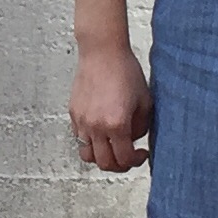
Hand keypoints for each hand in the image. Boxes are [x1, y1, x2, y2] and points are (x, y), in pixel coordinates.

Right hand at [69, 45, 150, 171]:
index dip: (136, 161)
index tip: (142, 154)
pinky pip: (79, 138)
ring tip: (113, 148)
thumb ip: (142, 125)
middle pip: (104, 164)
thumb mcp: (144, 99)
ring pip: (88, 156)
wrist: (102, 52)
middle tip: (128, 157)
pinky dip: (91, 142)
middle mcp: (96, 127)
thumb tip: (135, 138)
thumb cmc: (125, 70)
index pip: (124, 158)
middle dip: (119, 165)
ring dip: (102, 157)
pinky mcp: (73, 114)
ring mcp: (82, 122)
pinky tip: (102, 132)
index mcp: (117, 124)